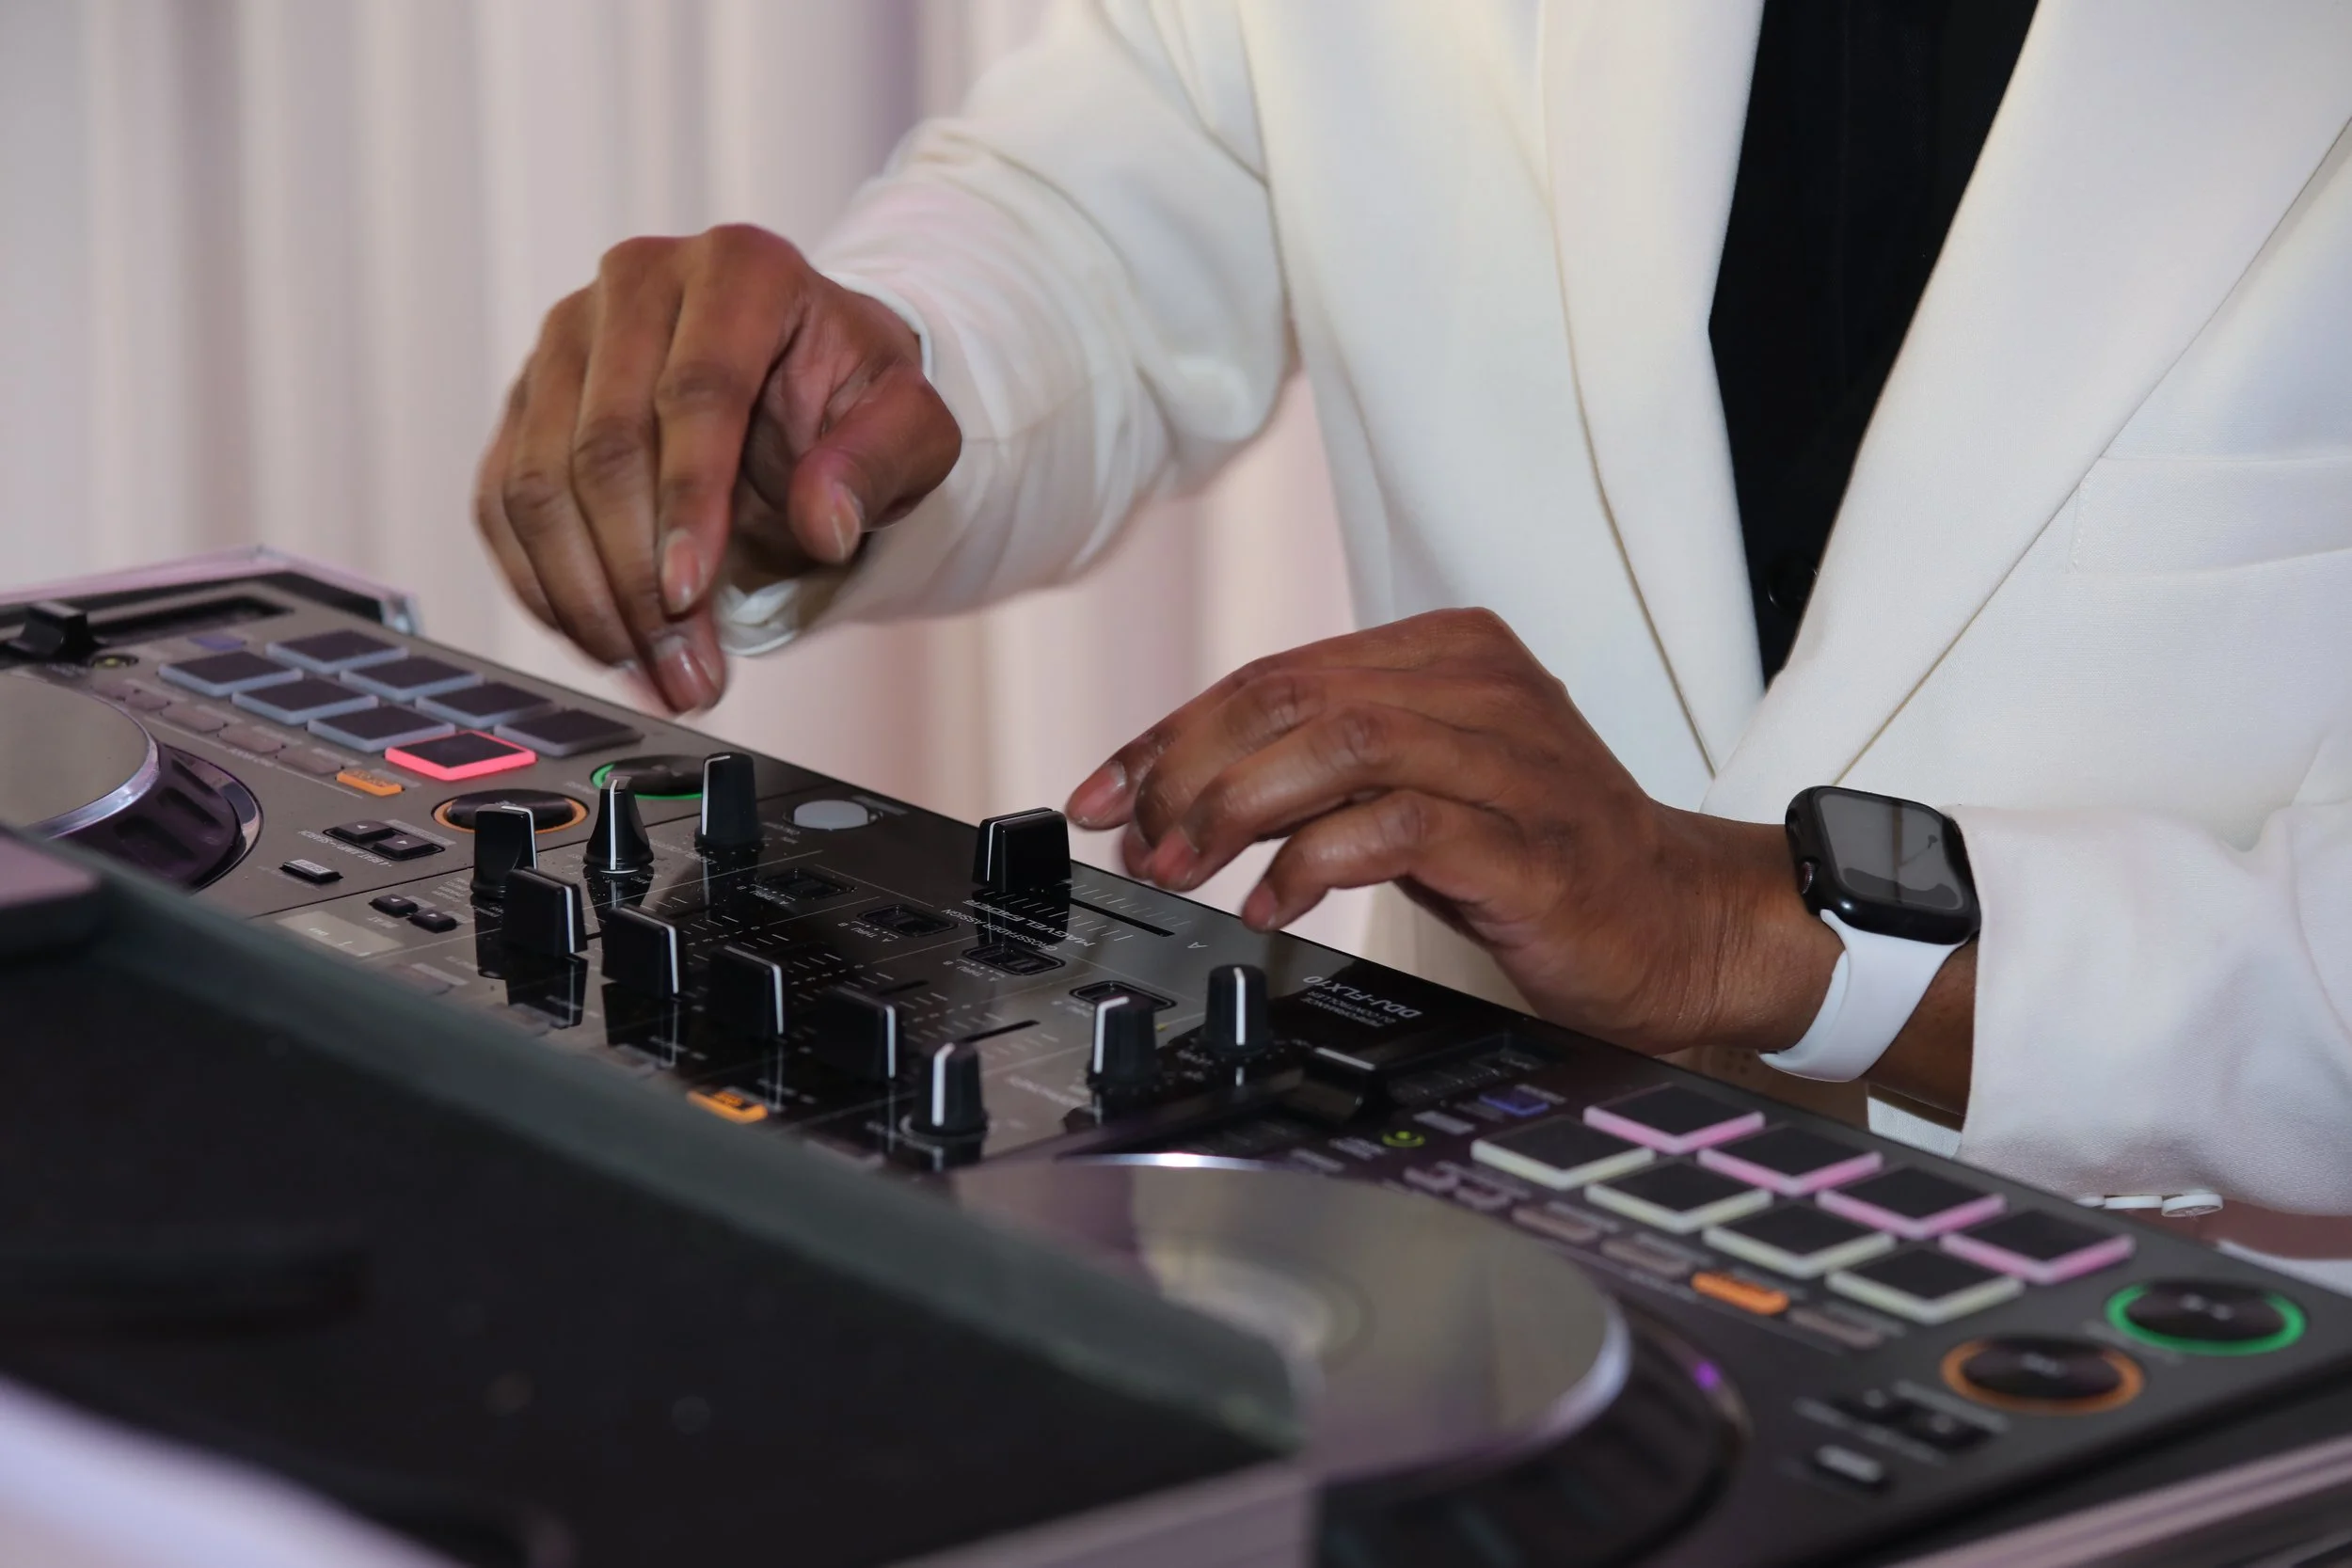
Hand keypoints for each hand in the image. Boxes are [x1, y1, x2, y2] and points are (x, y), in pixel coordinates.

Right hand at [475, 224, 959, 711]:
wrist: (799, 382)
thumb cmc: (852, 401)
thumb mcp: (912, 426)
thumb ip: (880, 464)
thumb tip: (823, 526)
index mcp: (738, 270)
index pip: (695, 392)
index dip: (688, 501)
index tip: (691, 595)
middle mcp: (634, 285)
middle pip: (603, 445)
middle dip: (638, 579)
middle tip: (684, 672)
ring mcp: (564, 340)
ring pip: (537, 484)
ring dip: (587, 601)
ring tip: (654, 674)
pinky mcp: (524, 402)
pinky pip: (503, 506)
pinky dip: (545, 590)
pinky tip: (603, 645)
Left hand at [1064, 609, 1844, 1056]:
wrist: (1678, 923)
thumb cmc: (1542, 857)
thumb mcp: (1422, 788)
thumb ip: (1328, 768)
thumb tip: (1185, 795)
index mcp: (1448, 654)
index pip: (1275, 674)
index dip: (1171, 733)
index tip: (1100, 792)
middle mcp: (1479, 688)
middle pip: (1291, 698)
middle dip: (1187, 771)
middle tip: (1133, 842)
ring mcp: (1510, 760)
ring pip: (1336, 744)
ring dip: (1235, 809)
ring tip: (1183, 870)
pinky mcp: (1526, 839)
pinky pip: (1395, 826)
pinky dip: (1312, 862)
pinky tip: (1271, 906)